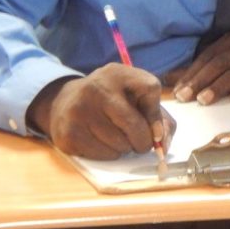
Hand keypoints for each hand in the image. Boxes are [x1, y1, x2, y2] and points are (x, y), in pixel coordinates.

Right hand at [26, 64, 173, 159]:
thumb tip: (163, 146)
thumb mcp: (135, 96)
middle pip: (134, 124)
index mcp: (118, 73)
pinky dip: (110, 155)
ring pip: (120, 144)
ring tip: (118, 138)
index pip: (150, 88)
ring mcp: (80, 111)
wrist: (66, 101)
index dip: (157, 115)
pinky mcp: (69, 133)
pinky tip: (103, 143)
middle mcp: (97, 88)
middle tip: (141, 144)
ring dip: (125, 148)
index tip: (156, 130)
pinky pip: (103, 154)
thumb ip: (158, 118)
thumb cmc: (112, 102)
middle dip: (143, 141)